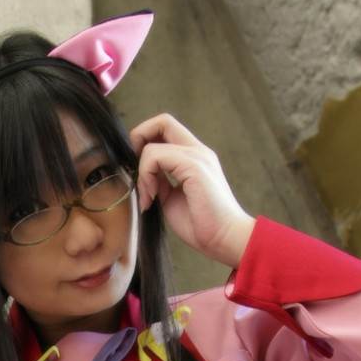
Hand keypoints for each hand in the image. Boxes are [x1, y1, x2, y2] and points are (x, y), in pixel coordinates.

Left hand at [128, 114, 254, 268]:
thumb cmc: (202, 225)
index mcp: (195, 157)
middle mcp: (197, 151)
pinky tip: (151, 200)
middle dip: (138, 139)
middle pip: (162, 121)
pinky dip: (145, 177)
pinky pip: (155, 157)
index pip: (166, 129)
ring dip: (141, 171)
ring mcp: (197, 156)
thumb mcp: (172, 198)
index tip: (138, 170)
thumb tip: (143, 176)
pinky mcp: (193, 166)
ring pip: (153, 143)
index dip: (145, 140)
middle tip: (135, 170)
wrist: (224, 239)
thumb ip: (160, 181)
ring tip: (148, 197)